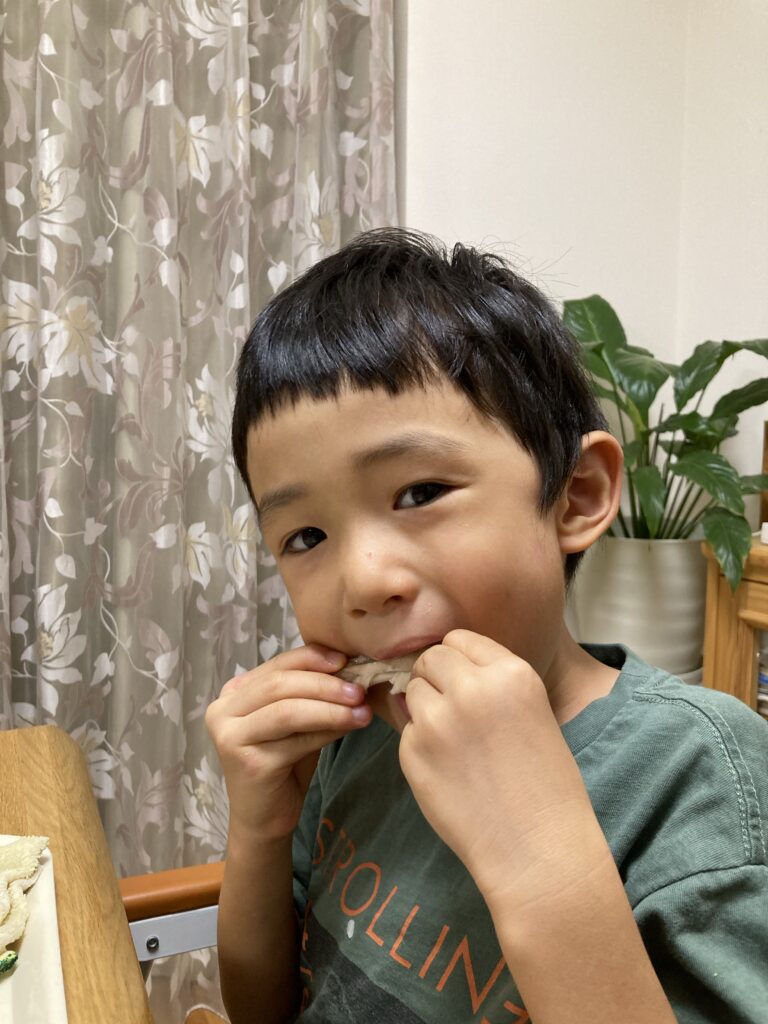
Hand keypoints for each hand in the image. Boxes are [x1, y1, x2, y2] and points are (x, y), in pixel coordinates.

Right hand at [205, 645, 370, 845]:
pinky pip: (295, 739)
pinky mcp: (247, 763)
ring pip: (287, 710)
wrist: (263, 818)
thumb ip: (309, 694)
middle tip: (359, 689)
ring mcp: (230, 737)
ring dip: (329, 707)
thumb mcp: (296, 721)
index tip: (346, 659)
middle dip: (324, 684)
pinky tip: (350, 727)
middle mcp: (223, 710)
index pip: (277, 665)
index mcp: (235, 692)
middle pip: (280, 684)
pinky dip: (327, 731)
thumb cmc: (282, 764)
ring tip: (361, 710)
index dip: (311, 658)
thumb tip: (351, 668)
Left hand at [400, 630, 602, 909]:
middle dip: (436, 679)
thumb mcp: (532, 711)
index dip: (459, 660)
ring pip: (412, 692)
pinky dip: (420, 746)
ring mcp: (437, 720)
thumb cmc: (544, 784)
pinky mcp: (413, 753)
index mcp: (511, 673)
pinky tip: (449, 772)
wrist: (538, 849)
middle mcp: (472, 688)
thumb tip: (439, 664)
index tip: (464, 683)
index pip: (459, 638)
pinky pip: (406, 732)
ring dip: (425, 710)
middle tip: (453, 713)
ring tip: (456, 746)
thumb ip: (489, 682)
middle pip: (430, 659)